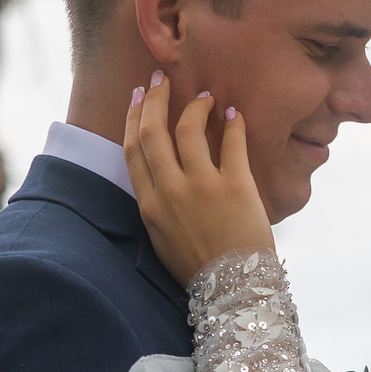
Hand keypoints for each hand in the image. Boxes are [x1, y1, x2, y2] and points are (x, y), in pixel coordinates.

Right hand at [123, 74, 274, 284]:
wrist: (234, 292)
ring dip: (195, 107)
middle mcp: (171, 191)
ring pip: (189, 130)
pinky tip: (234, 114)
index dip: (134, 119)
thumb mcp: (164, 240)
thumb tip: (158, 176)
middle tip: (160, 79)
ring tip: (206, 96)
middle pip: (154, 132)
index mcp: (150, 205)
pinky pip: (233, 144)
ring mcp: (203, 188)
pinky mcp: (237, 188)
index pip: (133, 150)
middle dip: (155, 99)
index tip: (138, 98)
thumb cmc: (200, 269)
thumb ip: (157, 206)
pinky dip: (233, 124)